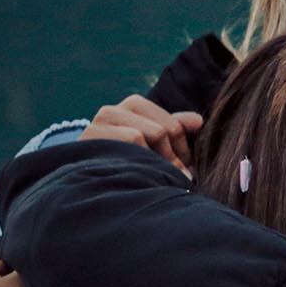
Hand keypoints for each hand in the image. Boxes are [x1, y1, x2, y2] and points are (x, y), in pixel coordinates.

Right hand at [79, 95, 202, 171]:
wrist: (88, 179)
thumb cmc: (132, 160)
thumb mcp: (158, 143)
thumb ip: (176, 129)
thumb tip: (199, 121)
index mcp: (132, 106)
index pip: (171, 123)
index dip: (182, 147)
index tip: (183, 165)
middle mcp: (111, 111)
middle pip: (159, 131)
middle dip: (170, 157)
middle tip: (172, 176)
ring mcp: (96, 126)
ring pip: (138, 137)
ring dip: (151, 162)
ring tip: (153, 177)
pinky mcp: (86, 140)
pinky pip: (119, 145)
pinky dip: (134, 161)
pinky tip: (134, 174)